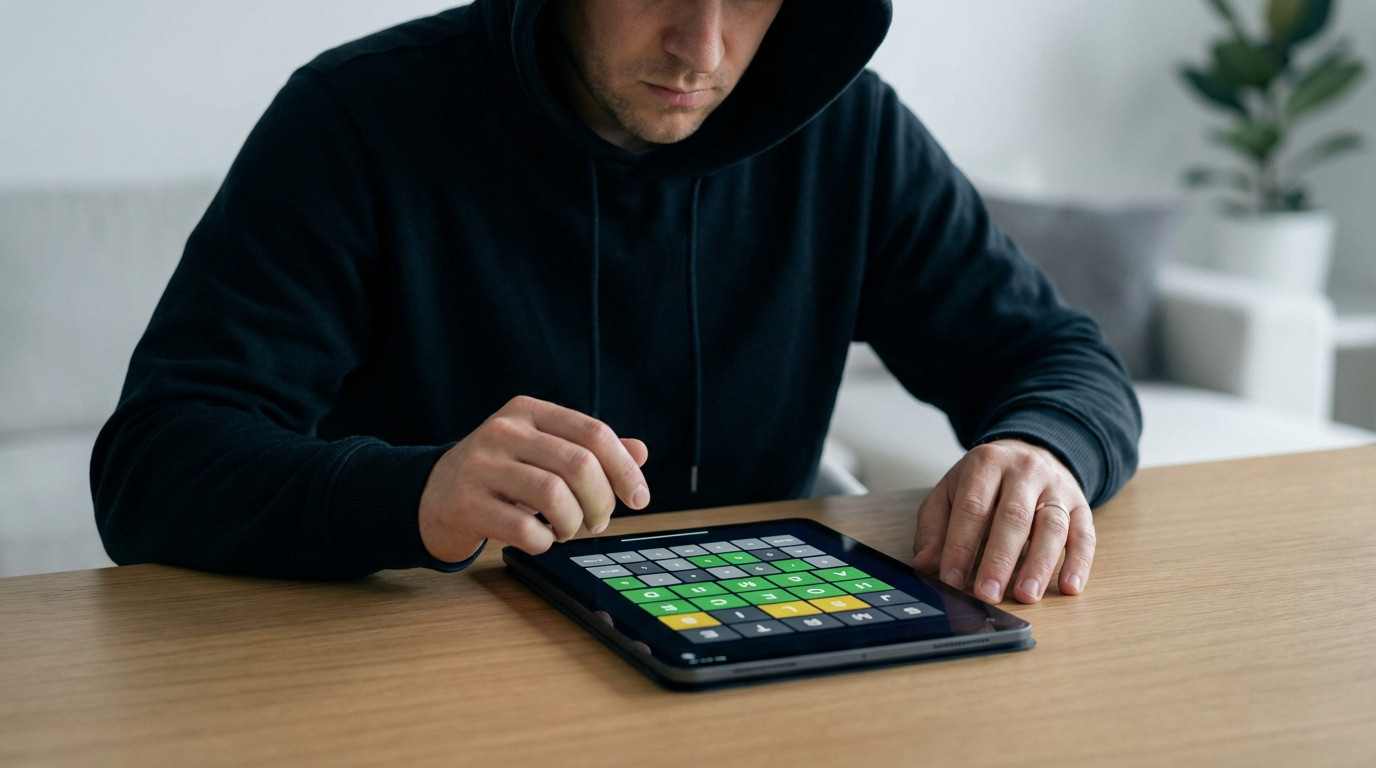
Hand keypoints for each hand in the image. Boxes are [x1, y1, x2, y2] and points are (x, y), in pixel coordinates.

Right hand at [418, 396, 649, 562]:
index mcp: (528, 411)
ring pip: (554, 495)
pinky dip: (544, 542)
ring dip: (573, 524)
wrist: (431, 496)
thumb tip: (640, 453)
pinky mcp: (466, 504)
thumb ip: (589, 450)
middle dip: (601, 502)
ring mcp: (481, 466)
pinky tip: (539, 538)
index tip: (639, 498)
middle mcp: (504, 431)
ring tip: (567, 530)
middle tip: (599, 521)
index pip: (593, 433)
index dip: (624, 469)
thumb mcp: (541, 450)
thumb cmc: (499, 474)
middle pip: (579, 464)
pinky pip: (525, 529)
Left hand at [912, 439, 1093, 603]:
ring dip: (1039, 565)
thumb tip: (925, 563)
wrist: (1030, 453)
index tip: (952, 579)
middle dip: (999, 559)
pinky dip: (1079, 563)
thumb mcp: (951, 491)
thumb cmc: (986, 481)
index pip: (972, 507)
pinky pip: (1084, 535)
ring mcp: (1057, 488)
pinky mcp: (1081, 506)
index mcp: (987, 463)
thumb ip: (934, 526)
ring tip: (1025, 595)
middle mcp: (1025, 471)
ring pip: (1051, 526)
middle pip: (1013, 517)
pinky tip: (1069, 587)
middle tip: (987, 593)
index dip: (961, 546)